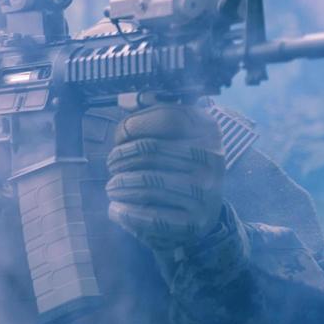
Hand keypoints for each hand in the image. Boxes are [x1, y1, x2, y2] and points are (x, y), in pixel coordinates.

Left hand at [106, 103, 225, 251]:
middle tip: (111, 165)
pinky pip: (150, 215)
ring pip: (146, 182)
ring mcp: (206, 193)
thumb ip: (151, 115)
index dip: (133, 125)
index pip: (165, 117)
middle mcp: (212, 160)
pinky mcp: (194, 222)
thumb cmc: (178, 167)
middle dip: (120, 157)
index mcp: (207, 131)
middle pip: (149, 150)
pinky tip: (117, 208)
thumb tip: (124, 100)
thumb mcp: (175, 137)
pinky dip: (125, 212)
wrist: (202, 215)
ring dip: (118, 185)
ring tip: (112, 186)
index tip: (120, 136)